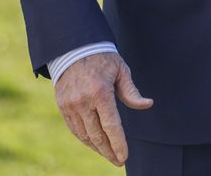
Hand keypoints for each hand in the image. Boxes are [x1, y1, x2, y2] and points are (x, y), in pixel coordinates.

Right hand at [54, 52, 153, 166]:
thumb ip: (132, 91)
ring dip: (97, 148)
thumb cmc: (102, 58)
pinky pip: (75, 129)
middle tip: (118, 161)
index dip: (118, 144)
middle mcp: (83, 101)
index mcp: (100, 92)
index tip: (124, 157)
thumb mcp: (120, 70)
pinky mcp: (63, 106)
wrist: (73, 48)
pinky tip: (94, 144)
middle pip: (97, 135)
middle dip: (109, 151)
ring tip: (108, 155)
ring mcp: (70, 105)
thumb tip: (147, 105)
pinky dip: (85, 139)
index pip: (111, 126)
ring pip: (85, 135)